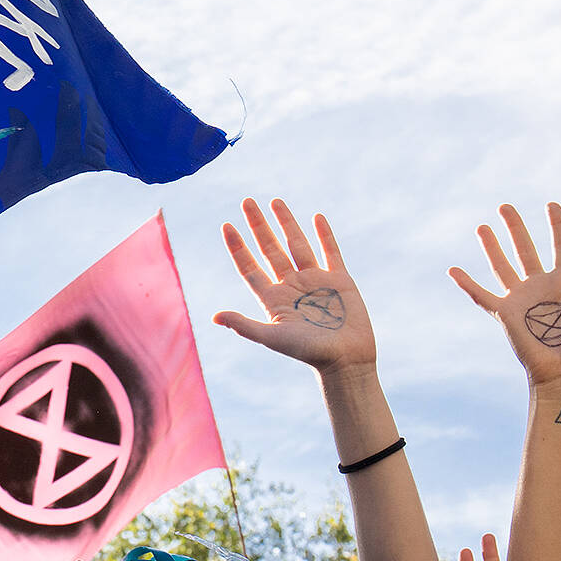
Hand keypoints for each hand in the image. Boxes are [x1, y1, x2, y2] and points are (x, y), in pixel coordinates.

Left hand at [213, 198, 376, 374]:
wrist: (346, 360)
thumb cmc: (308, 352)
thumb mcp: (273, 337)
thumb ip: (245, 325)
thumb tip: (214, 317)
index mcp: (273, 298)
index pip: (249, 266)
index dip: (237, 247)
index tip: (227, 225)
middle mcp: (291, 285)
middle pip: (269, 249)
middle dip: (258, 225)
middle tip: (246, 201)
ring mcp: (315, 280)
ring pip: (296, 244)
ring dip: (286, 222)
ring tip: (274, 200)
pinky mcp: (339, 279)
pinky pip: (330, 251)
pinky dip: (323, 234)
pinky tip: (315, 217)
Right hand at [450, 203, 560, 385]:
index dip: (557, 225)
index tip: (551, 205)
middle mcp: (541, 287)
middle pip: (525, 249)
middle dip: (515, 228)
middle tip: (505, 206)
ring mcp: (520, 300)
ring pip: (502, 266)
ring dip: (491, 246)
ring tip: (482, 227)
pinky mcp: (505, 314)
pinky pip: (481, 295)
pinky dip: (466, 283)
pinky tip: (453, 270)